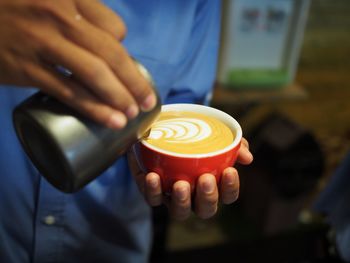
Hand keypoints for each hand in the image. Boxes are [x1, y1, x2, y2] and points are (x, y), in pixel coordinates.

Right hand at [0, 0, 155, 128]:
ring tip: (133, 114)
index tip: (127, 70)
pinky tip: (110, 120)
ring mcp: (43, 43)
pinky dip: (94, 109)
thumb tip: (112, 43)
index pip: (114, 28)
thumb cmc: (18, 10)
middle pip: (111, 54)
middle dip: (135, 82)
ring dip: (119, 97)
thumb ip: (80, 17)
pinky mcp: (28, 68)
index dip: (125, 51)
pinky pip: (69, 92)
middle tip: (148, 101)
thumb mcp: (51, 2)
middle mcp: (60, 16)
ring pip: (94, 74)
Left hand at [128, 138, 252, 220]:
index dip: (231, 188)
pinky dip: (153, 190)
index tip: (230, 171)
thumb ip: (234, 144)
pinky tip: (153, 176)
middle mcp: (194, 196)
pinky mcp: (151, 190)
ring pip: (179, 211)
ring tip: (181, 185)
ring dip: (182, 201)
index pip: (227, 196)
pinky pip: (152, 199)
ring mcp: (172, 196)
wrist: (160, 129)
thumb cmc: (193, 137)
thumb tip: (248, 157)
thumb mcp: (215, 135)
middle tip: (206, 179)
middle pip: (205, 210)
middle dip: (208, 197)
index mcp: (212, 185)